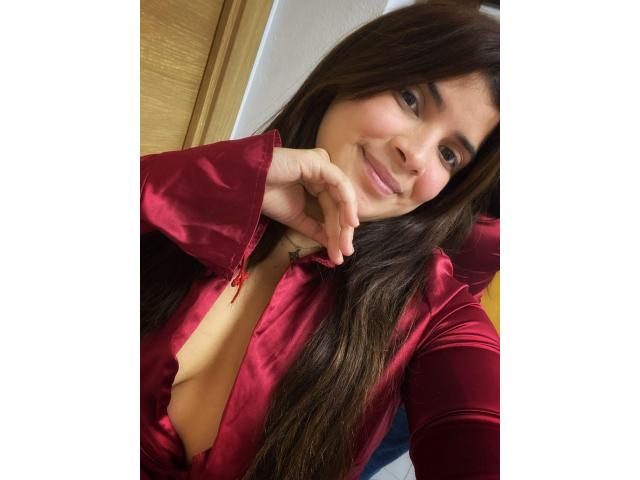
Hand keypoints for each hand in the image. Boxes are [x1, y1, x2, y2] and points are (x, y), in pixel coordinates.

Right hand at [262, 147, 358, 264]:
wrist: (246, 186)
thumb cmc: (266, 196)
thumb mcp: (296, 218)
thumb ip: (316, 229)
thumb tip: (334, 247)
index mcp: (317, 183)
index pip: (333, 209)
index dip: (337, 233)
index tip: (338, 256)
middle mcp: (322, 173)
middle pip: (339, 204)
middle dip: (343, 231)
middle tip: (345, 253)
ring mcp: (321, 165)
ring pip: (342, 196)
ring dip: (345, 223)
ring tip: (344, 245)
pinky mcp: (319, 161)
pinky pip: (339, 183)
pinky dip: (346, 203)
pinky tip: (349, 222)